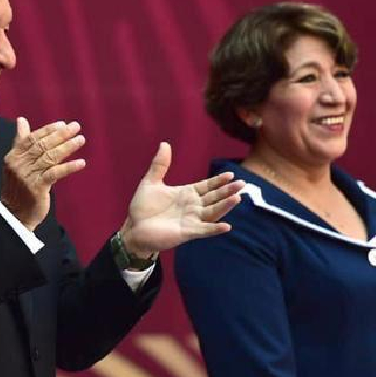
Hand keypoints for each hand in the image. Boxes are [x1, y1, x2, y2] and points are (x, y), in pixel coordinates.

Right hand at [0, 118, 86, 230]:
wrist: (15, 215)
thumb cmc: (19, 187)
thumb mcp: (17, 163)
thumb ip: (20, 141)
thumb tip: (21, 120)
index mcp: (13, 156)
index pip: (32, 138)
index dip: (48, 130)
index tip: (63, 124)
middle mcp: (19, 164)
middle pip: (42, 146)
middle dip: (60, 135)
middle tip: (76, 127)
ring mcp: (27, 176)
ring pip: (50, 158)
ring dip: (67, 148)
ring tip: (81, 140)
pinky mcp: (37, 187)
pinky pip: (55, 174)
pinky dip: (68, 167)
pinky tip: (81, 163)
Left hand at [118, 143, 243, 256]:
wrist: (133, 229)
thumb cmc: (143, 208)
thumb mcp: (150, 182)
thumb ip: (160, 165)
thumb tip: (165, 144)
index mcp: (187, 194)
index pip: (207, 186)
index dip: (219, 181)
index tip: (231, 174)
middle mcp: (193, 207)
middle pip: (214, 197)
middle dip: (228, 191)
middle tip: (242, 184)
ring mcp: (191, 220)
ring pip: (213, 212)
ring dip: (225, 206)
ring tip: (237, 198)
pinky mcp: (187, 232)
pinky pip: (204, 230)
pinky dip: (215, 229)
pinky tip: (226, 226)